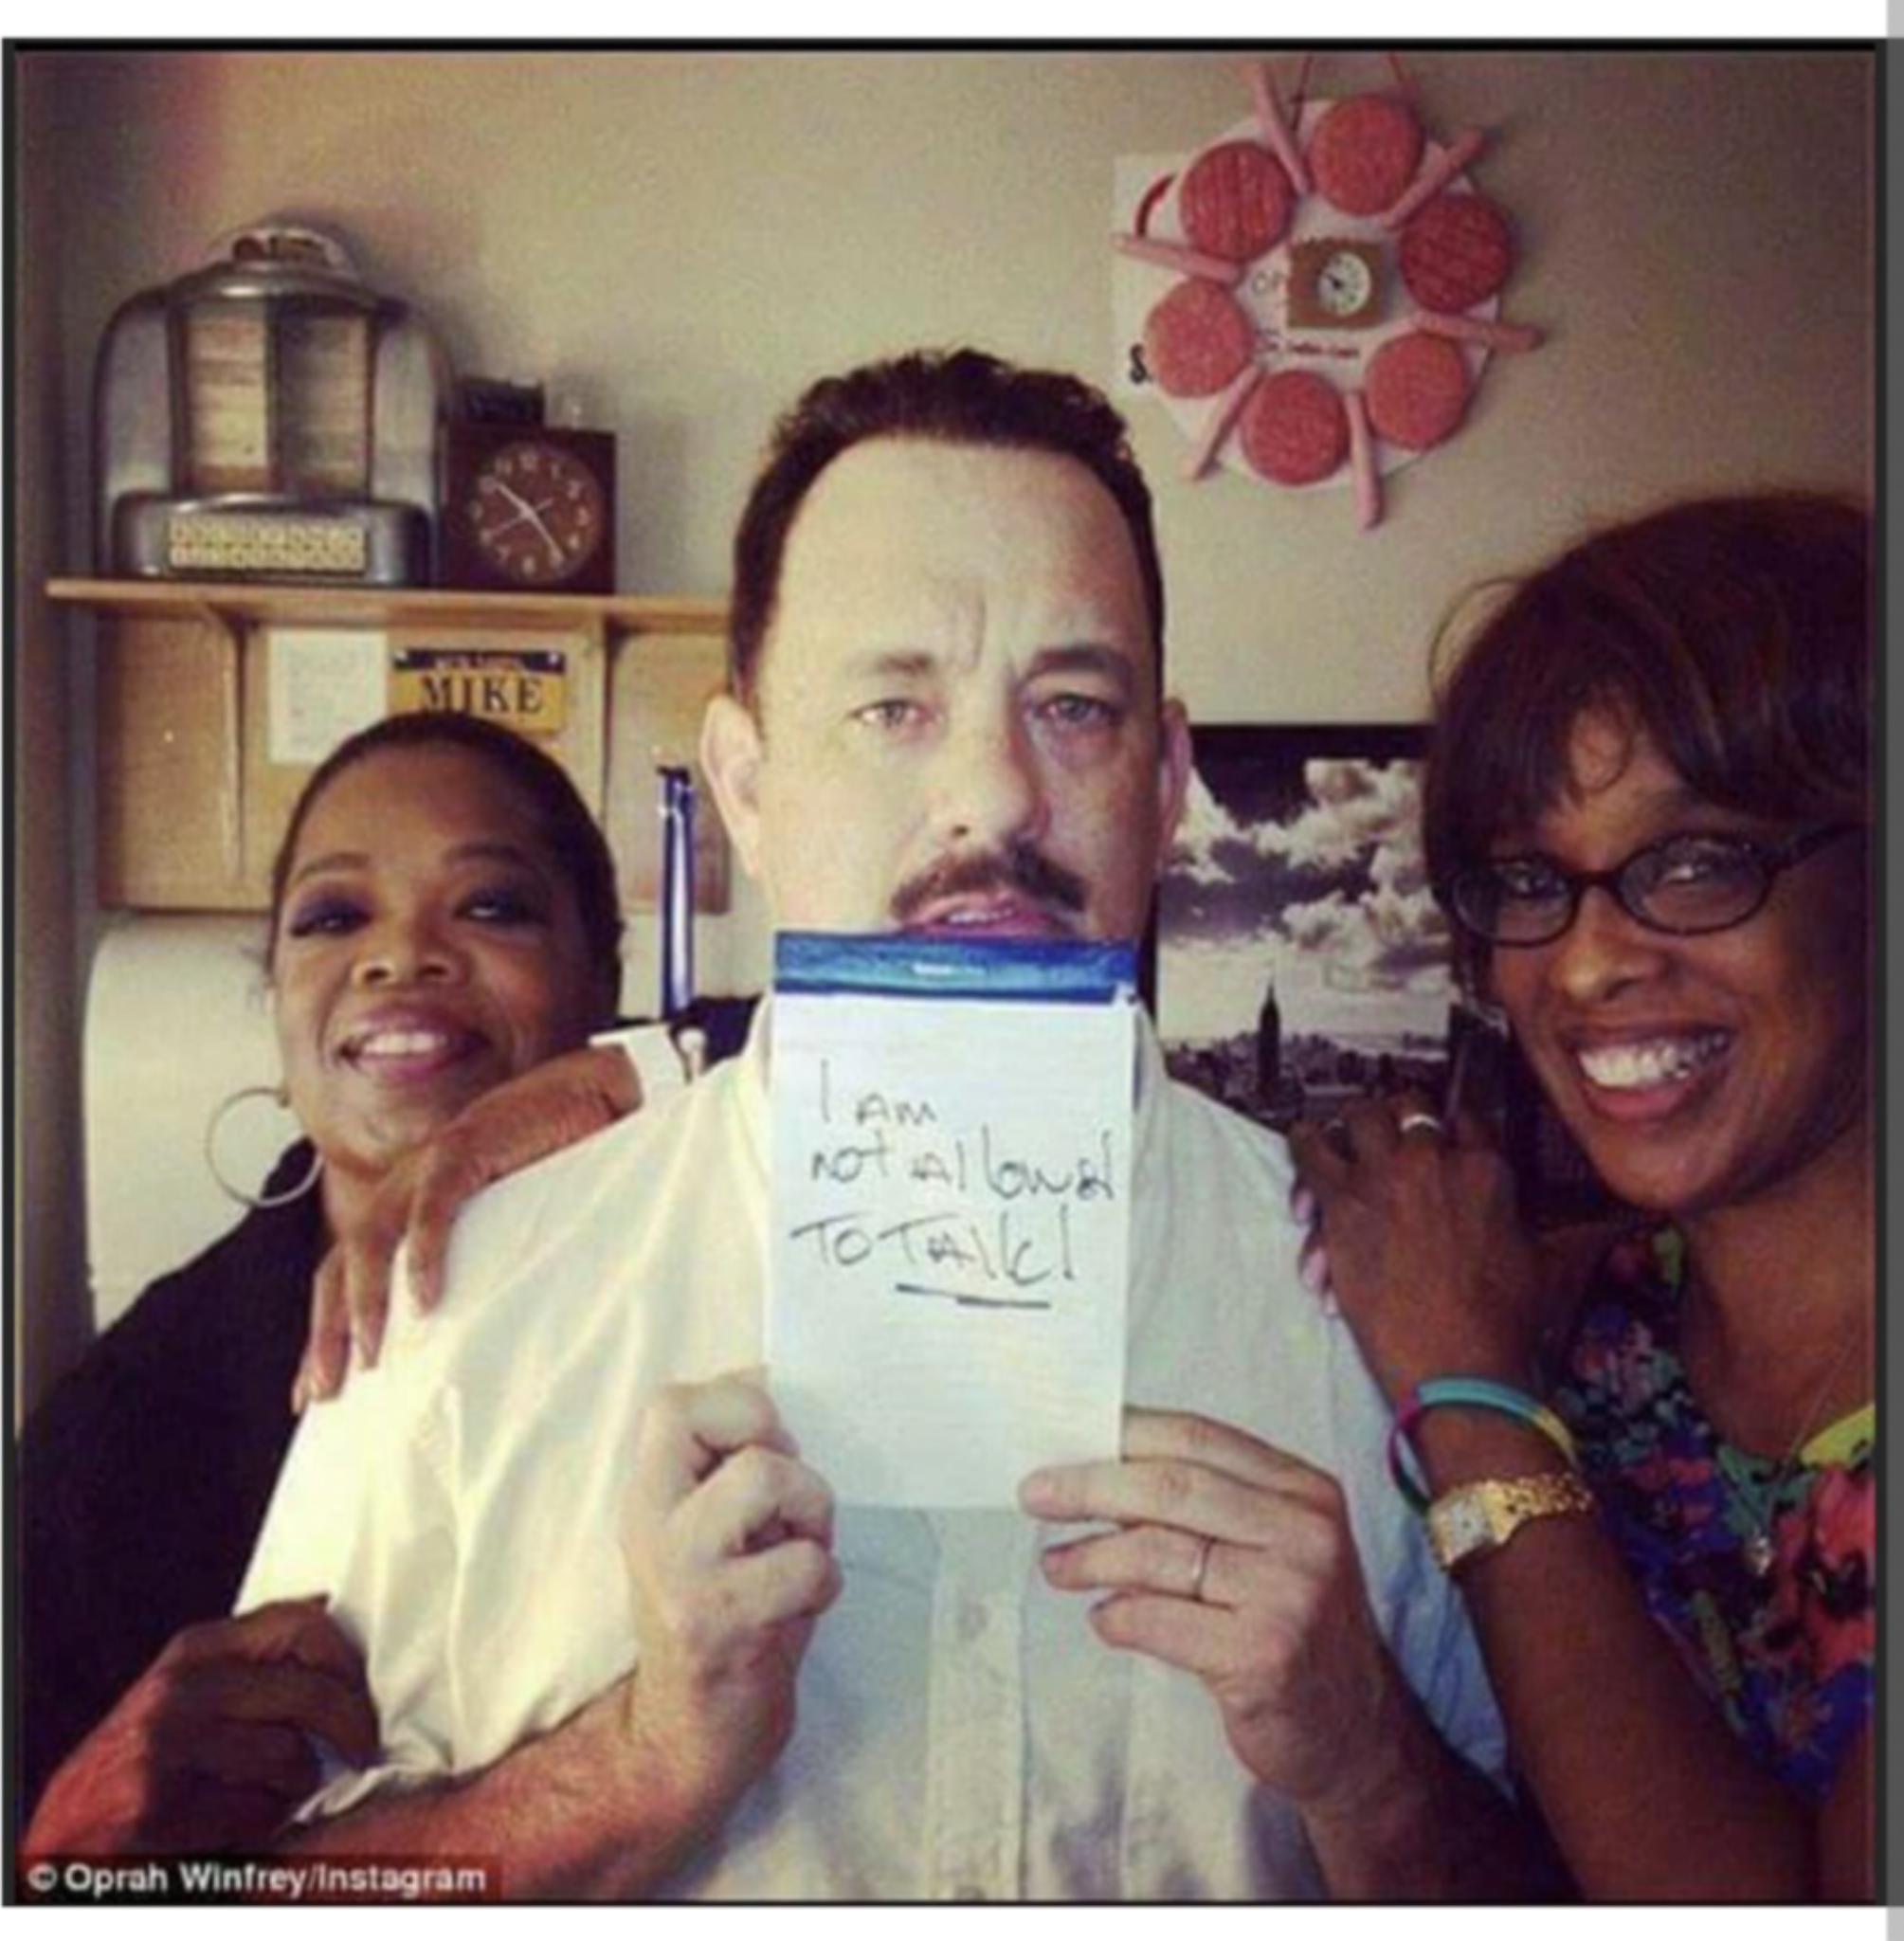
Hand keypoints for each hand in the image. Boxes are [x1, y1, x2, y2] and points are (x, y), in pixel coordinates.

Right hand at [22, 1600, 377, 1857]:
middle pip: (311, 1693)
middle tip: (365, 1748)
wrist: (67, 1830)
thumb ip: (251, 1655)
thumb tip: (326, 1603)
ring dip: (298, 1785)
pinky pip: (257, 1811)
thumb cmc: (146, 1758)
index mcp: (194, 1651)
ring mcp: (167, 1745)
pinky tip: (238, 1821)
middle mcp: (181, 1689)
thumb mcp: (190, 1687)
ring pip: (292, 1758)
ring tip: (272, 1790)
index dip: (347, 1660)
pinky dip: (263, 1823)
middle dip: (352, 1726)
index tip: (364, 1691)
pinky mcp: (159, 1804)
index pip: (302, 1626)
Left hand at [295, 1044, 639, 1407]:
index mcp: (406, 1206)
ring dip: (366, 1301)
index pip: (343, 1275)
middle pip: (341, 1266)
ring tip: (371, 1355)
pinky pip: (432, 1206)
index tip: (310, 1394)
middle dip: (327, 1332)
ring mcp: (429, 1167)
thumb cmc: (549, 1160)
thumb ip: (477, 1266)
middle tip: (323, 1391)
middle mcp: (404, 1188)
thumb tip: (475, 1337)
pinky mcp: (464, 1149)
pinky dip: (424, 1251)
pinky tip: (425, 1296)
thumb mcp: (500, 1225)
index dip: (324, 1332)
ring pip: (371, 1239)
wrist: (582, 1093)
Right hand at [617, 1373, 840, 1828]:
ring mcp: (683, 1571)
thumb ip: (729, 1455)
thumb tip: (768, 1370)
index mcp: (647, 1492)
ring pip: (768, 1476)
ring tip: (798, 1556)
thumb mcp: (710, 1523)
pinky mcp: (722, 1620)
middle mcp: (651, 1522)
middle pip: (727, 1418)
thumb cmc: (722, 1612)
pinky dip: (825, 1581)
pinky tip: (800, 1609)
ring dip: (812, 1514)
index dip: (739, 1404)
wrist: (689, 1736)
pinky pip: (807, 1563)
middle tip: (786, 1507)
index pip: (675, 1400)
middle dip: (784, 1450)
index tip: (765, 1450)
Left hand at [1021, 1409, 1409, 1814]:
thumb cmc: (1289, 1624)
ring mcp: (1289, 1594)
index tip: (1061, 1439)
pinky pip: (1160, 1621)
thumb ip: (1203, 1504)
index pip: (1195, 1437)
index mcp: (1303, 1488)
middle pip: (1171, 1486)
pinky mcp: (1264, 1655)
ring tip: (1056, 1566)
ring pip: (1159, 1553)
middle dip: (1090, 1486)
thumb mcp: (1267, 1546)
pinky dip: (1117, 1616)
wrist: (1352, 1731)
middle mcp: (1305, 1532)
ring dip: (1091, 1556)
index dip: (1121, 1433)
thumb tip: (1094, 1466)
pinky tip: (1104, 1619)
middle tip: (1034, 1495)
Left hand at [1286, 1094, 1558, 1399]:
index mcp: (1486, 1170)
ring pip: (1358, 1117)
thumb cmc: (1502, 1325)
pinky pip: (1311, 1151)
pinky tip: (1305, 1149)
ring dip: (1347, 1128)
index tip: (1433, 1136)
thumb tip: (1620, 1222)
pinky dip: (1305, 1148)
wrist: (1458, 1367)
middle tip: (1384, 1136)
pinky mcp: (1342, 1202)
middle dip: (1395, 1117)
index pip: (1464, 1119)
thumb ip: (1570, 1230)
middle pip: (1408, 1106)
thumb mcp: (1548, 1264)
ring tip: (1338, 1141)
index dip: (1445, 1126)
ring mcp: (1386, 1177)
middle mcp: (1435, 1161)